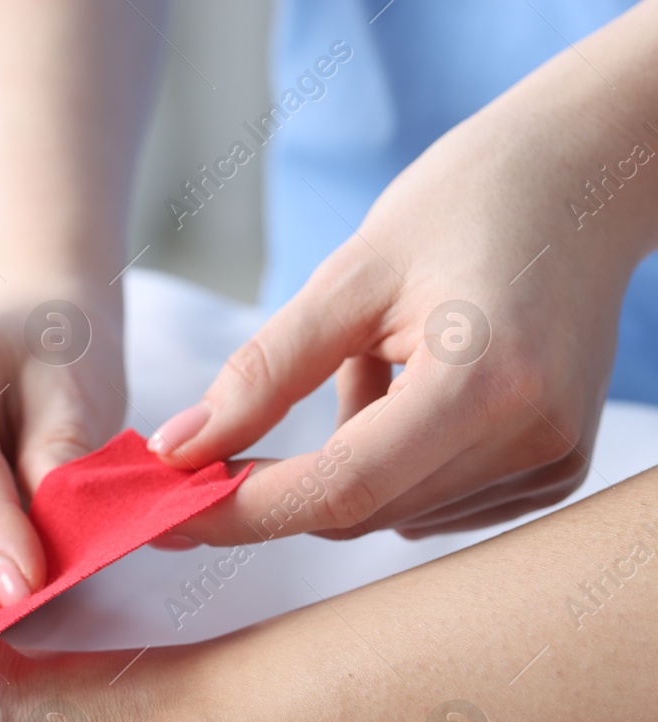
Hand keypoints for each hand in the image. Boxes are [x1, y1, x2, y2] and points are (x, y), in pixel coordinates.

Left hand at [151, 48, 655, 544]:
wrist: (586, 178)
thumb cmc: (467, 203)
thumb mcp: (348, 275)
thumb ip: (262, 373)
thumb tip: (180, 449)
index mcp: (485, 382)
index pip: (341, 487)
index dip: (242, 509)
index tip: (165, 510)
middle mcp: (530, 437)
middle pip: (361, 510)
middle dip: (271, 492)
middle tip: (203, 453)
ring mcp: (550, 463)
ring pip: (390, 513)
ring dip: (338, 468)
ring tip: (372, 362)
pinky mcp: (553, 471)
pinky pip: (431, 501)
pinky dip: (388, 466)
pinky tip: (410, 387)